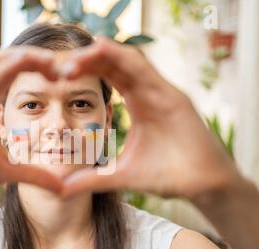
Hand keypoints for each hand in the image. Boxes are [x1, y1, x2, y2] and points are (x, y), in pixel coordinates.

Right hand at [0, 47, 61, 204]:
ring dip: (23, 58)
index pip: (17, 72)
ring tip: (51, 61)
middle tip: (69, 67)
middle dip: (39, 58)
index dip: (43, 68)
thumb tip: (62, 187)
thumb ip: (33, 175)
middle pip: (9, 61)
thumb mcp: (5, 172)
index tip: (70, 76)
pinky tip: (20, 64)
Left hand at [61, 37, 242, 199]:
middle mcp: (149, 92)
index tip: (56, 76)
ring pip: (127, 60)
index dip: (84, 71)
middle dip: (85, 60)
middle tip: (56, 66)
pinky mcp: (174, 97)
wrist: (202, 186)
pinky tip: (100, 49)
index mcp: (138, 104)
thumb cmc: (167, 176)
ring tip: (70, 62)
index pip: (108, 76)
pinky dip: (123, 57)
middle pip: (114, 64)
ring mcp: (162, 92)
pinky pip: (144, 70)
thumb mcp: (120, 175)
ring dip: (98, 56)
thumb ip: (91, 179)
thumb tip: (61, 190)